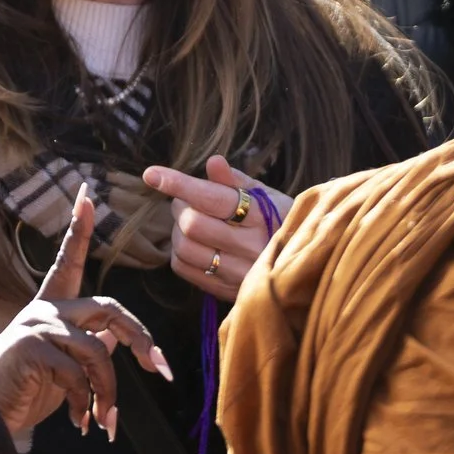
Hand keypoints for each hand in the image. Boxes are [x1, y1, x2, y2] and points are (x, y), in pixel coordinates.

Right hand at [0, 185, 169, 434]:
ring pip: (98, 351)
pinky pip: (79, 374)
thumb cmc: (24, 391)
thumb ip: (88, 347)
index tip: (86, 196)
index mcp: (51, 307)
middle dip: (141, 339)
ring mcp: (37, 326)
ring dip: (109, 392)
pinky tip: (80, 422)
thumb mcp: (63, 368)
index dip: (78, 229)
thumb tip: (114, 337)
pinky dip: (86, 404)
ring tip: (105, 421)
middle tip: (161, 370)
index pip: (68, 261)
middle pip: (110, 308)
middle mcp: (45, 309)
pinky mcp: (32, 348)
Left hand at [143, 156, 291, 303]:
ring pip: (184, 248)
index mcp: (262, 216)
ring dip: (177, 229)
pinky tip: (193, 242)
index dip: (179, 184)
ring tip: (190, 221)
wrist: (302, 264)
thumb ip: (235, 180)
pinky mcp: (226, 290)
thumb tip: (212, 162)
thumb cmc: (278, 220)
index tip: (151, 174)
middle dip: (180, 206)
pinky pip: (184, 268)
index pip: (213, 198)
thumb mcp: (266, 195)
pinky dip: (179, 251)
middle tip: (187, 200)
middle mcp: (251, 247)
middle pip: (193, 224)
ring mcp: (238, 272)